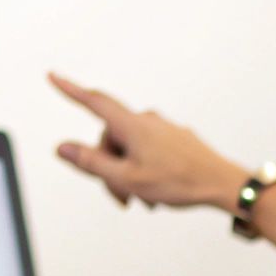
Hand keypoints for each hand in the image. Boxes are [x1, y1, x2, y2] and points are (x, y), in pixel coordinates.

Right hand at [49, 72, 248, 211]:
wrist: (222, 184)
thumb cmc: (179, 182)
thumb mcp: (126, 178)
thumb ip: (91, 163)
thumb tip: (62, 147)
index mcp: (132, 125)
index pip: (94, 102)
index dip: (70, 90)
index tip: (53, 76)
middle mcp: (147, 120)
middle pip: (111, 139)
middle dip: (108, 168)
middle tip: (122, 198)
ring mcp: (163, 128)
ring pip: (130, 149)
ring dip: (128, 173)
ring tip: (143, 199)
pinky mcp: (175, 139)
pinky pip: (148, 152)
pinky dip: (144, 170)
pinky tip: (156, 193)